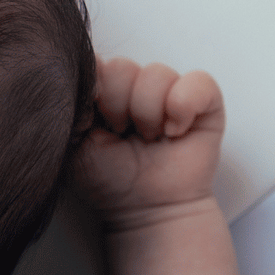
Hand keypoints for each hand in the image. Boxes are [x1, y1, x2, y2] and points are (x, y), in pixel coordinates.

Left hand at [73, 58, 224, 227]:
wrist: (145, 210)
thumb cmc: (108, 180)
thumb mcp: (72, 145)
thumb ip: (69, 107)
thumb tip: (79, 73)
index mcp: (102, 90)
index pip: (94, 63)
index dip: (93, 91)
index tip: (92, 124)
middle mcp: (135, 84)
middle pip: (121, 66)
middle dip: (117, 107)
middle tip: (121, 135)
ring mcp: (170, 90)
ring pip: (155, 73)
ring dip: (148, 115)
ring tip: (148, 139)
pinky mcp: (205, 100)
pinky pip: (197, 82)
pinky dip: (182, 109)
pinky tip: (174, 133)